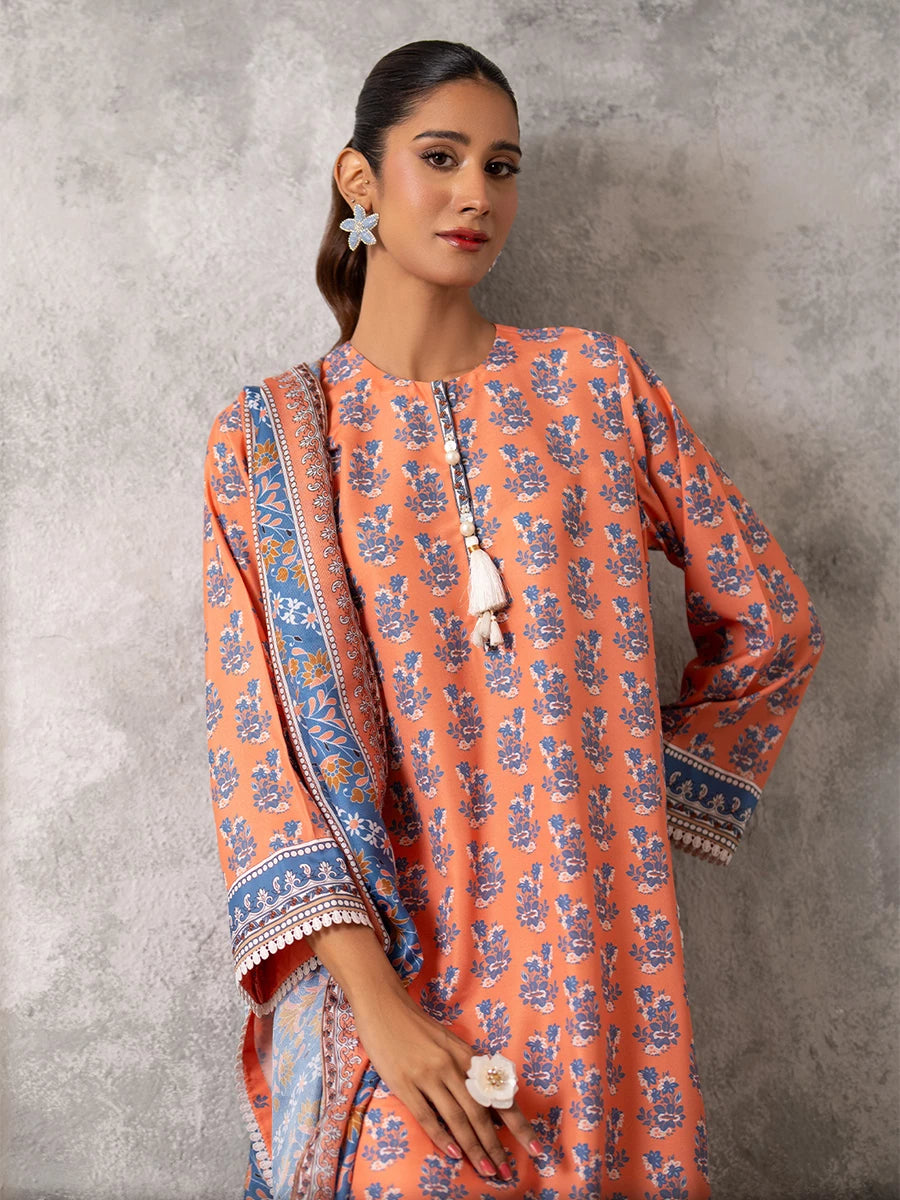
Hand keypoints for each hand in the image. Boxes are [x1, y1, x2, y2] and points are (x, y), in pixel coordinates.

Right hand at [350, 983, 541, 1179]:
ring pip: (457, 1118)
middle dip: (495, 1145)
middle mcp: (452, 1065)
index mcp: (467, 1055)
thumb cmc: (417, 1027)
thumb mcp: (449, 1044)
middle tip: (506, 1172)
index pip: (499, 1094)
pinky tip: (453, 1153)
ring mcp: (429, 1074)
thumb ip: (466, 1070)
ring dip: (474, 1147)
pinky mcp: (405, 1082)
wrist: (385, 1006)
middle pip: (480, 1112)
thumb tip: (487, 1103)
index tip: (536, 1147)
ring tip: (486, 1170)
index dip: (519, 1123)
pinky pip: (427, 1115)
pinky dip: (441, 1136)